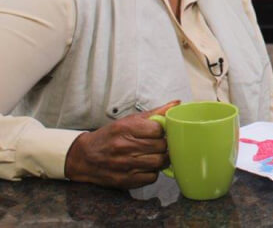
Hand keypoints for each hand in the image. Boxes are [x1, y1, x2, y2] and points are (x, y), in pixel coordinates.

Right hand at [64, 100, 179, 188]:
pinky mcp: (125, 180)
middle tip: (160, 144)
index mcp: (125, 128)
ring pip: (159, 162)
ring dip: (161, 159)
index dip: (162, 131)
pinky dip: (153, 172)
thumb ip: (155, 113)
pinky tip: (146, 166)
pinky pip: (152, 177)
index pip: (158, 129)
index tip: (159, 132)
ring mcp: (124, 165)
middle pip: (161, 146)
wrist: (84, 157)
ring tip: (155, 154)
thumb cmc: (110, 136)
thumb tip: (177, 103)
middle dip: (164, 145)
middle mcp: (124, 147)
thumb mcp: (129, 120)